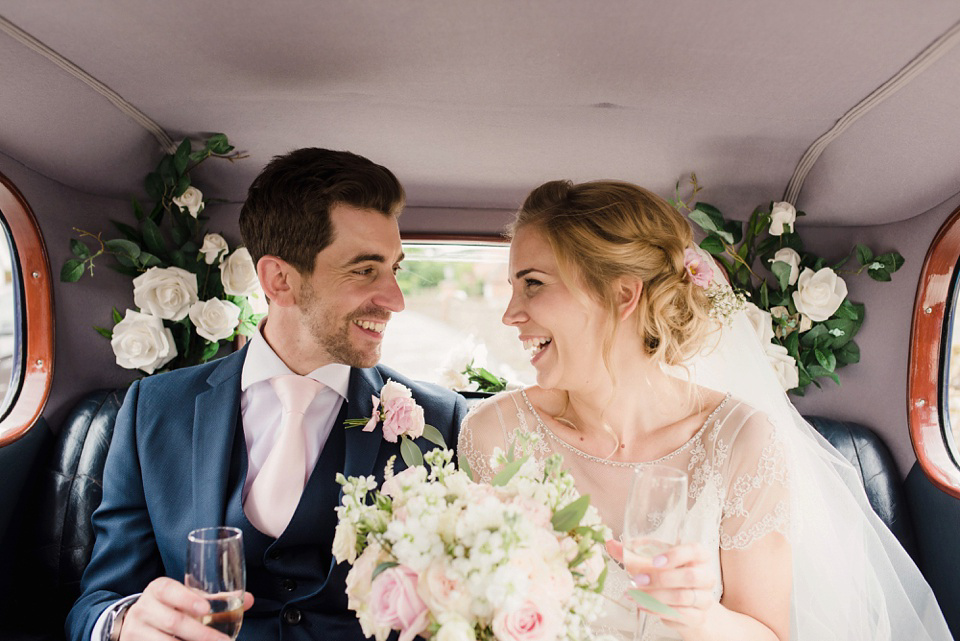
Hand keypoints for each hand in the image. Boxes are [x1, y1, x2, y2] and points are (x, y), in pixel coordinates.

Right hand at [119, 577, 253, 640]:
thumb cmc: (170, 605)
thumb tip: (248, 599)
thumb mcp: (186, 597)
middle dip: (201, 634)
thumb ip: (215, 599)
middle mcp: (145, 608)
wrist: (138, 620)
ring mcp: (137, 630)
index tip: (206, 609)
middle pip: (174, 622)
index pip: (169, 590)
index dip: (187, 599)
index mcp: (158, 589)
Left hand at [607, 539, 716, 629]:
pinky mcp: (697, 617)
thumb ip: (631, 553)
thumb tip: (610, 544)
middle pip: (691, 576)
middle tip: (637, 579)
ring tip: (635, 594)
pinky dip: (657, 610)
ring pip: (683, 597)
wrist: (688, 606)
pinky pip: (679, 614)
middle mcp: (705, 576)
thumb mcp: (652, 562)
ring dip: (655, 596)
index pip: (695, 550)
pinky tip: (642, 605)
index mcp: (698, 557)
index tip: (655, 561)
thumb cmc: (669, 577)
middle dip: (660, 579)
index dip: (676, 555)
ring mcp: (703, 598)